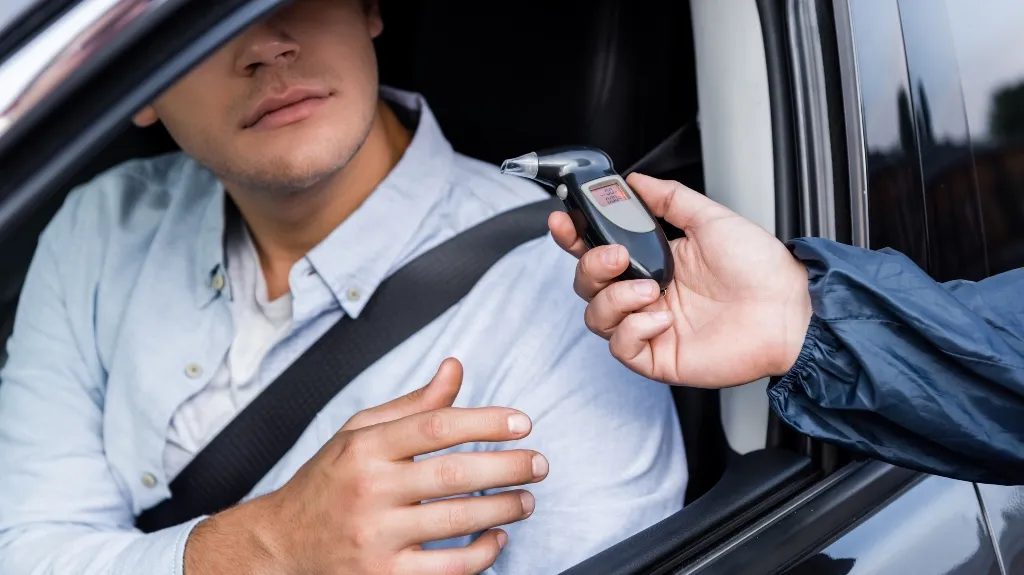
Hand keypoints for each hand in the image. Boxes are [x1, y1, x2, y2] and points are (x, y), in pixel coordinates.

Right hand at [184, 358, 546, 574]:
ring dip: (504, 509)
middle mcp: (368, 491)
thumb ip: (412, 405)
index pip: (435, 426)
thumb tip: (455, 368)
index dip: (485, 421)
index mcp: (364, 449)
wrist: (280, 546)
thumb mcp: (359, 434)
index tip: (522, 422)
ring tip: (527, 499)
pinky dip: (482, 554)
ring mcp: (375, 538)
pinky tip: (498, 538)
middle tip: (539, 463)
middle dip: (508, 467)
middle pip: (453, 474)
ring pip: (456, 521)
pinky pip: (448, 569)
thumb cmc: (328, 483)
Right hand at [549, 173, 812, 387]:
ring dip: (615, 299)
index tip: (564, 220)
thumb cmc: (760, 268)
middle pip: (587, 284)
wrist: (789, 308)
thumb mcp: (710, 218)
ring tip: (652, 289)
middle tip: (618, 255)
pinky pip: (621, 346)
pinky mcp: (658, 357)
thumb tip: (635, 180)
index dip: (574, 237)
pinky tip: (662, 317)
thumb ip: (669, 198)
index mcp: (653, 260)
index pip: (597, 250)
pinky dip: (634, 328)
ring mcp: (649, 326)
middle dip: (592, 266)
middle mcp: (646, 293)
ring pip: (596, 317)